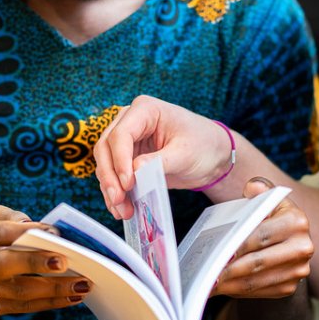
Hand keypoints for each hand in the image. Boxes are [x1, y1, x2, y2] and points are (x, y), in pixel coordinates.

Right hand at [0, 205, 92, 314]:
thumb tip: (39, 227)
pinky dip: (47, 303)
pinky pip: (19, 308)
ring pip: (16, 292)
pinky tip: (69, 297)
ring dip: (52, 290)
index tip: (54, 231)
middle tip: (67, 262)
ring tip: (81, 285)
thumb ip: (8, 217)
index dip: (26, 231)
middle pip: (4, 264)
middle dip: (37, 264)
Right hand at [94, 95, 235, 218]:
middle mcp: (131, 121)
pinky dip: (115, 191)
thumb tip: (134, 170)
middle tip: (119, 199)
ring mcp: (128, 140)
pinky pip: (113, 174)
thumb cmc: (203, 144)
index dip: (120, 159)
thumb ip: (160, 161)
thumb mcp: (185, 153)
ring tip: (123, 210)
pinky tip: (120, 207)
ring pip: (105, 162)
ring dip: (110, 187)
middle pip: (106, 147)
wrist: (213, 155)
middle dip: (110, 176)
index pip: (121, 133)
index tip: (128, 182)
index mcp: (146, 110)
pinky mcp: (128, 157)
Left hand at [213, 178, 313, 298]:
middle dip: (231, 268)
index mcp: (297, 221)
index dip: (238, 244)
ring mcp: (299, 270)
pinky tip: (223, 287)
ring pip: (257, 280)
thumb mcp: (267, 199)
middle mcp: (303, 247)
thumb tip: (251, 188)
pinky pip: (260, 292)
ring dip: (231, 284)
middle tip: (209, 272)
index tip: (219, 251)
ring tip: (211, 282)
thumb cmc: (271, 217)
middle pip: (258, 261)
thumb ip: (258, 189)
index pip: (262, 234)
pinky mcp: (290, 287)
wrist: (288, 241)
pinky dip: (239, 290)